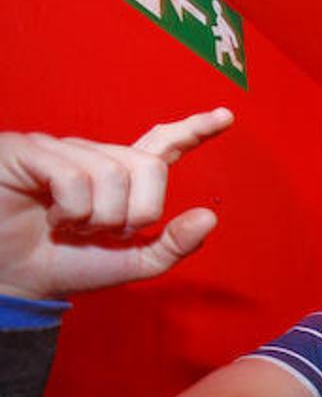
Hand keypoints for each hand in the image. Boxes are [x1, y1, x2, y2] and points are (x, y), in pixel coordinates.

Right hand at [0, 107, 233, 299]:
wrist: (18, 279)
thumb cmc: (69, 265)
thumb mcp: (133, 262)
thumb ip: (174, 245)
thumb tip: (210, 217)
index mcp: (122, 177)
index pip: (163, 145)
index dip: (194, 130)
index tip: (226, 117)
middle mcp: (95, 156)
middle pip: (147, 168)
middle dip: (136, 213)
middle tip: (104, 232)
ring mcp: (62, 149)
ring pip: (112, 175)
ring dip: (97, 217)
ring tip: (72, 227)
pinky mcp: (29, 151)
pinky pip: (74, 177)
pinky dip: (71, 210)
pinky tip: (52, 217)